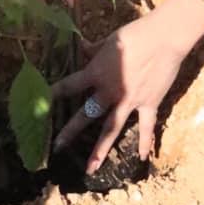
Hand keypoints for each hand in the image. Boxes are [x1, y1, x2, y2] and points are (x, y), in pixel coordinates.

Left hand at [52, 9, 186, 171]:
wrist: (163, 38)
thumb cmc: (135, 34)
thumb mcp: (110, 40)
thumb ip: (95, 49)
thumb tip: (82, 47)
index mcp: (96, 73)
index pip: (70, 85)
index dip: (54, 93)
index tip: (40, 104)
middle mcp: (109, 92)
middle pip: (86, 115)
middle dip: (70, 131)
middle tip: (56, 147)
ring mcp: (129, 101)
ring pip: (111, 129)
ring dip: (100, 150)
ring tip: (90, 169)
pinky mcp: (148, 104)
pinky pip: (146, 127)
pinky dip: (145, 142)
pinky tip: (141, 157)